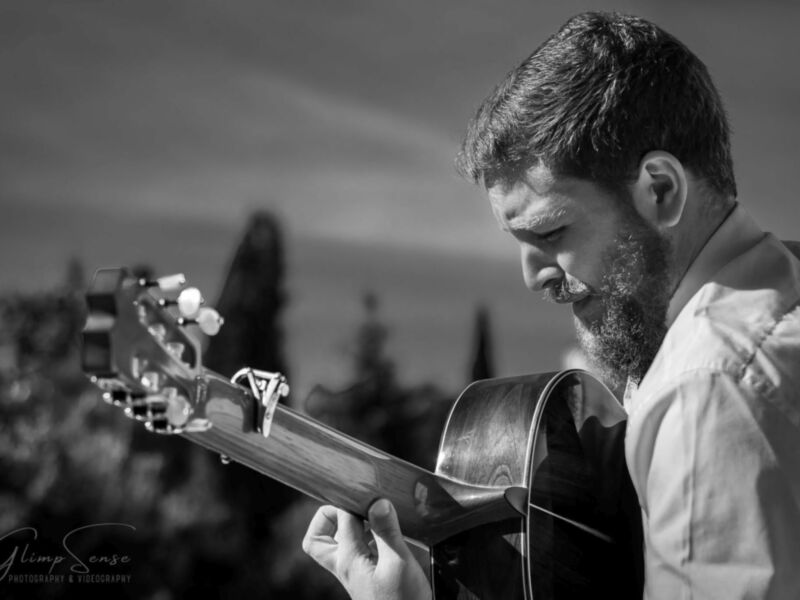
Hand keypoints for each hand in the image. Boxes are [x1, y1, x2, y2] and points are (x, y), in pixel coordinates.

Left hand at [302, 499, 431, 599]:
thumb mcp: (399, 563)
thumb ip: (387, 531)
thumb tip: (377, 502)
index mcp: (348, 559)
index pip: (340, 518)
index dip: (354, 501)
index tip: (373, 495)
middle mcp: (345, 565)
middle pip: (318, 536)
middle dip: (332, 516)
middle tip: (357, 509)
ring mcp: (354, 573)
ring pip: (335, 544)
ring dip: (349, 526)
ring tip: (375, 518)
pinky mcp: (366, 578)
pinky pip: (355, 552)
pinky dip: (364, 538)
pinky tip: (387, 535)